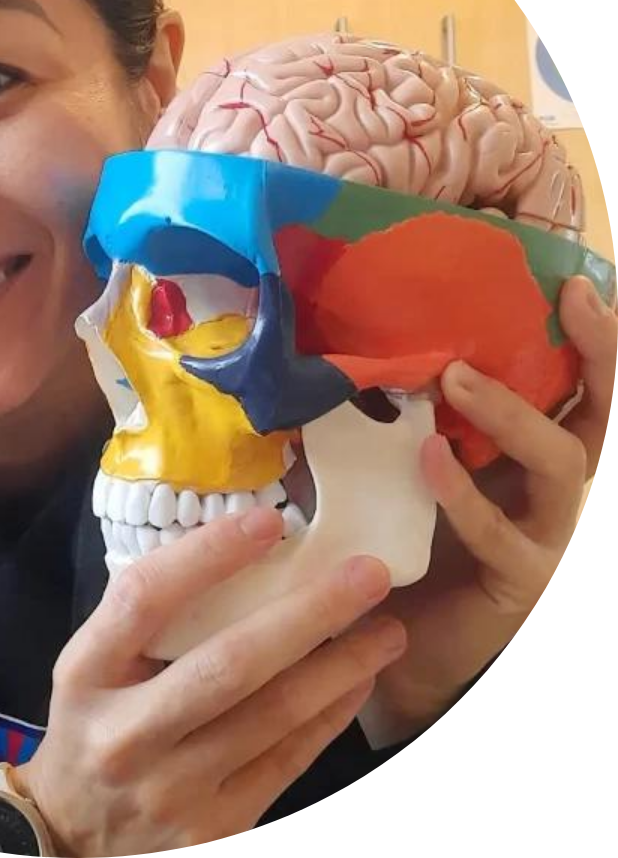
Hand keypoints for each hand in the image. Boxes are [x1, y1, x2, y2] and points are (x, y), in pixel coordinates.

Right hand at [13, 507, 406, 855]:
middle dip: (308, 612)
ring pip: (273, 717)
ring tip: (388, 629)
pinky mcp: (216, 828)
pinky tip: (359, 680)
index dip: (208, 555)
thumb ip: (144, 620)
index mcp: (86, 674)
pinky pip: (287, 762)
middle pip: (228, 663)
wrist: (77, 835)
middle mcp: (126, 732)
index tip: (268, 521)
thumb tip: (237, 553)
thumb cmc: (92, 724)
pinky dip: (329, 716)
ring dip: (341, 667)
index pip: (145, 599)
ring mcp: (173, 787)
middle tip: (367, 574)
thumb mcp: (91, 666)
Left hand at [358, 276, 615, 746]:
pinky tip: (430, 460)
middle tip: (553, 307)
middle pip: (592, 418)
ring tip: (456, 378)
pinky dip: (466, 495)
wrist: (394, 633)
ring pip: (558, 465)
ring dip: (510, 416)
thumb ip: (385, 416)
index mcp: (524, 453)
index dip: (589, 340)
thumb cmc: (398, 536)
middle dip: (587, 357)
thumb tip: (327, 349)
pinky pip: (502, 534)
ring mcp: (541, 535)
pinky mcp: (517, 580)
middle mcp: (546, 487)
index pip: (575, 390)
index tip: (576, 284)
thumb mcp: (394, 463)